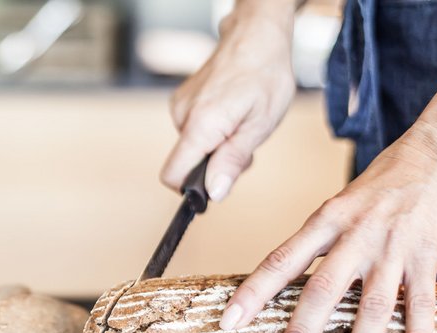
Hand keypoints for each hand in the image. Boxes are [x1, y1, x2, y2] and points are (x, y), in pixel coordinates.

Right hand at [160, 0, 296, 199]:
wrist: (255, 36)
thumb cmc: (264, 75)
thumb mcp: (260, 125)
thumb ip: (233, 160)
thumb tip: (214, 192)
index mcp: (200, 126)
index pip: (172, 175)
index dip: (190, 189)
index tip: (216, 184)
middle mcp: (182, 117)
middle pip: (186, 164)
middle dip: (214, 165)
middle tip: (244, 144)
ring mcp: (179, 107)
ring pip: (191, 148)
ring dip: (216, 147)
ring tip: (241, 124)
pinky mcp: (181, 101)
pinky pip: (192, 131)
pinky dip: (211, 132)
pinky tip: (231, 113)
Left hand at [220, 117, 436, 332]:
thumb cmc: (381, 183)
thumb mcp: (339, 205)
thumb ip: (316, 243)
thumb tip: (285, 280)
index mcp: (325, 220)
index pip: (280, 260)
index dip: (253, 292)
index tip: (229, 321)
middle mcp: (355, 235)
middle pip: (323, 290)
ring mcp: (393, 248)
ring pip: (374, 305)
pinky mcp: (427, 256)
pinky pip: (421, 303)